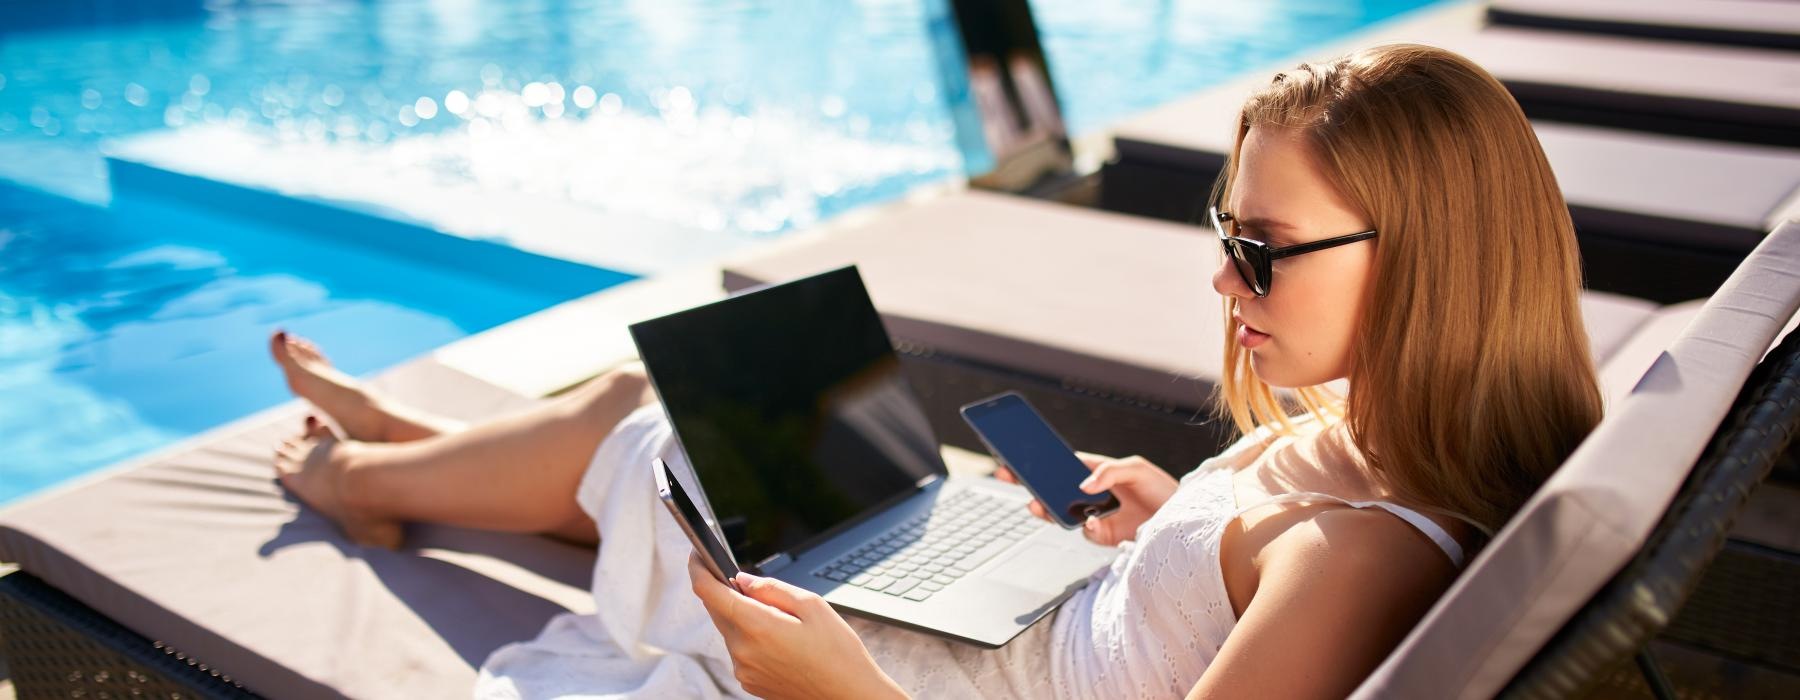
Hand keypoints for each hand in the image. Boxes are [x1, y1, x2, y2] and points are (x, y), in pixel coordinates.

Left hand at [688, 555, 907, 699]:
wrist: (848, 695)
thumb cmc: (838, 652)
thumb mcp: (812, 606)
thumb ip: (772, 589)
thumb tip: (743, 580)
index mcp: (757, 627)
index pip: (710, 593)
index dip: (699, 570)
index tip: (697, 556)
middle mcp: (743, 651)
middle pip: (718, 610)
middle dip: (724, 592)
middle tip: (744, 582)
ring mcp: (744, 670)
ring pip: (730, 630)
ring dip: (741, 617)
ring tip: (777, 618)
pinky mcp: (749, 682)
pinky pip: (739, 650)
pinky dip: (748, 637)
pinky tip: (776, 639)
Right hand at [994, 453, 1176, 546]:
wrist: (1181, 520)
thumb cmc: (1160, 488)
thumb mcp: (1137, 469)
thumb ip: (1109, 472)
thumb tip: (1083, 486)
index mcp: (1095, 471)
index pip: (1060, 464)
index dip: (1038, 460)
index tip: (1015, 455)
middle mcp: (1090, 493)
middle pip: (1051, 488)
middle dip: (1028, 482)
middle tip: (1007, 475)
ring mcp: (1094, 514)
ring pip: (1060, 512)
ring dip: (1045, 508)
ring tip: (1035, 504)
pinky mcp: (1103, 535)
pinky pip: (1085, 532)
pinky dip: (1085, 528)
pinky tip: (1091, 522)